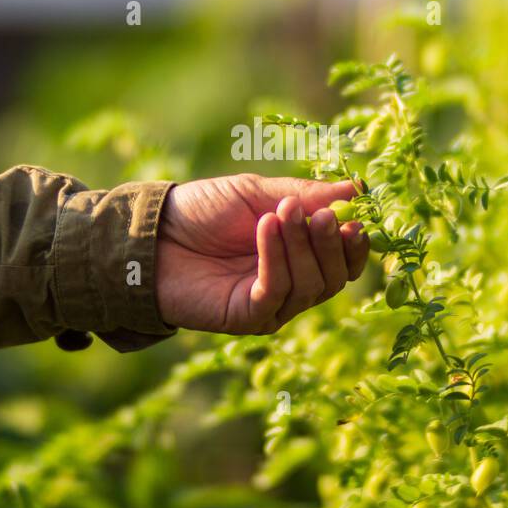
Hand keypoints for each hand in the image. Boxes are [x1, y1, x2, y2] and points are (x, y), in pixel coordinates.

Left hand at [155, 173, 369, 334]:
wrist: (150, 232)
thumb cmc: (201, 212)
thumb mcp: (257, 193)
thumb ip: (306, 195)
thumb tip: (356, 189)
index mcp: (298, 259)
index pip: (343, 262)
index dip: (355, 244)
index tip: (355, 218)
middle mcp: (290, 287)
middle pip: (334, 278)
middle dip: (330, 244)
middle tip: (321, 214)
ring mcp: (270, 307)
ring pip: (310, 286)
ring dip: (302, 246)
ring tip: (283, 212)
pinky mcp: (246, 318)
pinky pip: (276, 291)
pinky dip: (277, 257)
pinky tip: (266, 227)